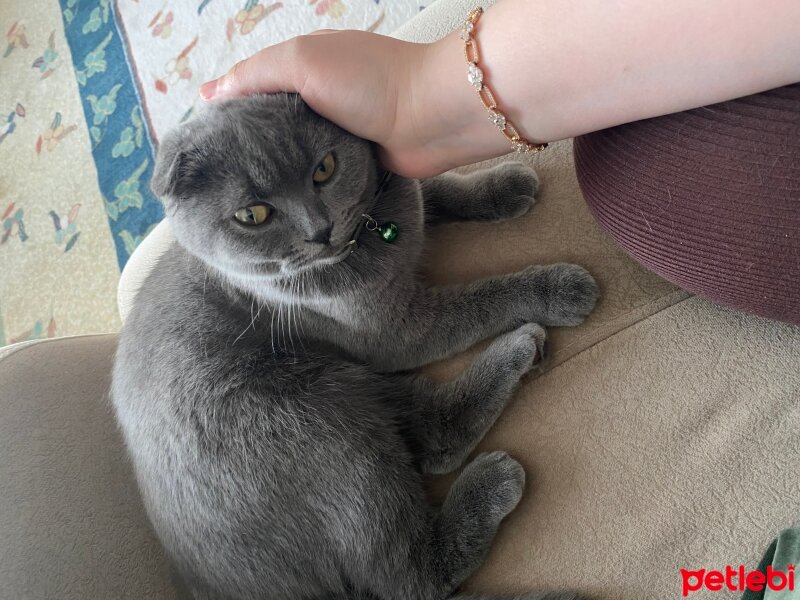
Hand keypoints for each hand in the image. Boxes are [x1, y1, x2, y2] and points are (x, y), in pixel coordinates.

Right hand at [200, 30, 500, 177]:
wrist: (432, 115)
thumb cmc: (369, 80)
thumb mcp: (303, 62)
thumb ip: (257, 74)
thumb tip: (209, 93)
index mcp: (302, 66)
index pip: (252, 86)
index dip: (226, 109)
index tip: (201, 138)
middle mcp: (317, 97)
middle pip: (272, 123)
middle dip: (248, 145)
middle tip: (217, 174)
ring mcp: (337, 129)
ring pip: (294, 151)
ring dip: (275, 168)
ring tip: (241, 192)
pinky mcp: (353, 158)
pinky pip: (320, 171)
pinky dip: (304, 181)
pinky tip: (281, 199)